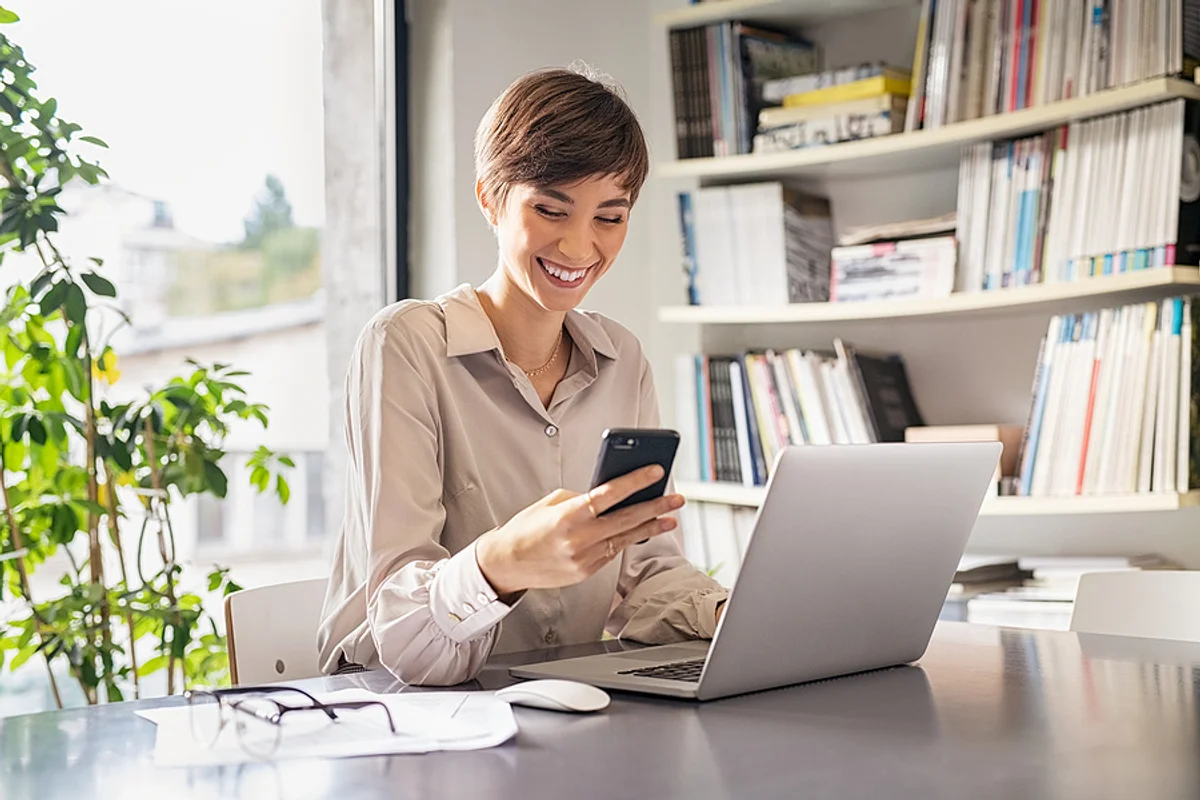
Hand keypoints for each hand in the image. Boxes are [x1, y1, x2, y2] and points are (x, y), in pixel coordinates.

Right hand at [475, 465, 683, 596]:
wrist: (506, 564)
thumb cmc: (526, 528)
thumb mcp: (550, 504)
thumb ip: (580, 499)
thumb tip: (609, 497)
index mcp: (568, 515)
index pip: (609, 495)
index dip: (635, 482)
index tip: (656, 472)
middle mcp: (578, 538)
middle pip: (626, 519)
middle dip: (655, 507)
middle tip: (675, 499)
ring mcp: (584, 558)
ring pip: (625, 539)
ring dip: (650, 527)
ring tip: (670, 517)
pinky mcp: (586, 571)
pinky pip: (612, 552)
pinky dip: (625, 540)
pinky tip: (640, 531)